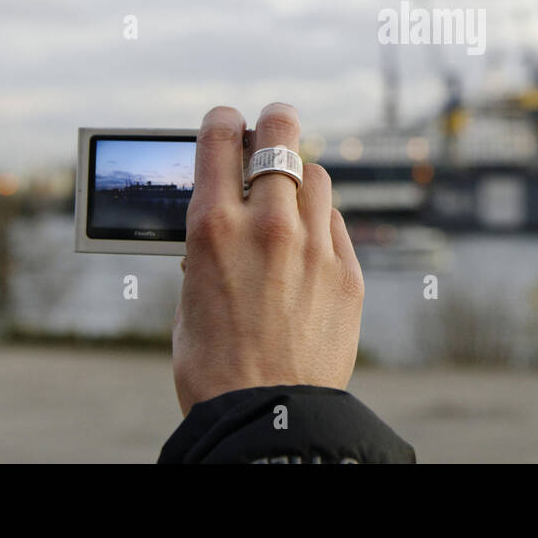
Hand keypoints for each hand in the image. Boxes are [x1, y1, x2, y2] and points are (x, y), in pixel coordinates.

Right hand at [172, 103, 363, 414]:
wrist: (269, 417)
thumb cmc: (215, 365)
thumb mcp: (190, 295)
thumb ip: (210, 246)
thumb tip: (222, 221)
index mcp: (213, 226)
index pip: (221, 136)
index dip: (223, 120)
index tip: (226, 122)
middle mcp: (268, 224)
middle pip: (282, 133)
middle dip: (273, 124)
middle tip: (271, 125)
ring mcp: (314, 245)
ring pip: (316, 174)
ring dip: (299, 176)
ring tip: (289, 194)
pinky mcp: (347, 271)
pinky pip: (336, 223)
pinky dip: (321, 222)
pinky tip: (309, 242)